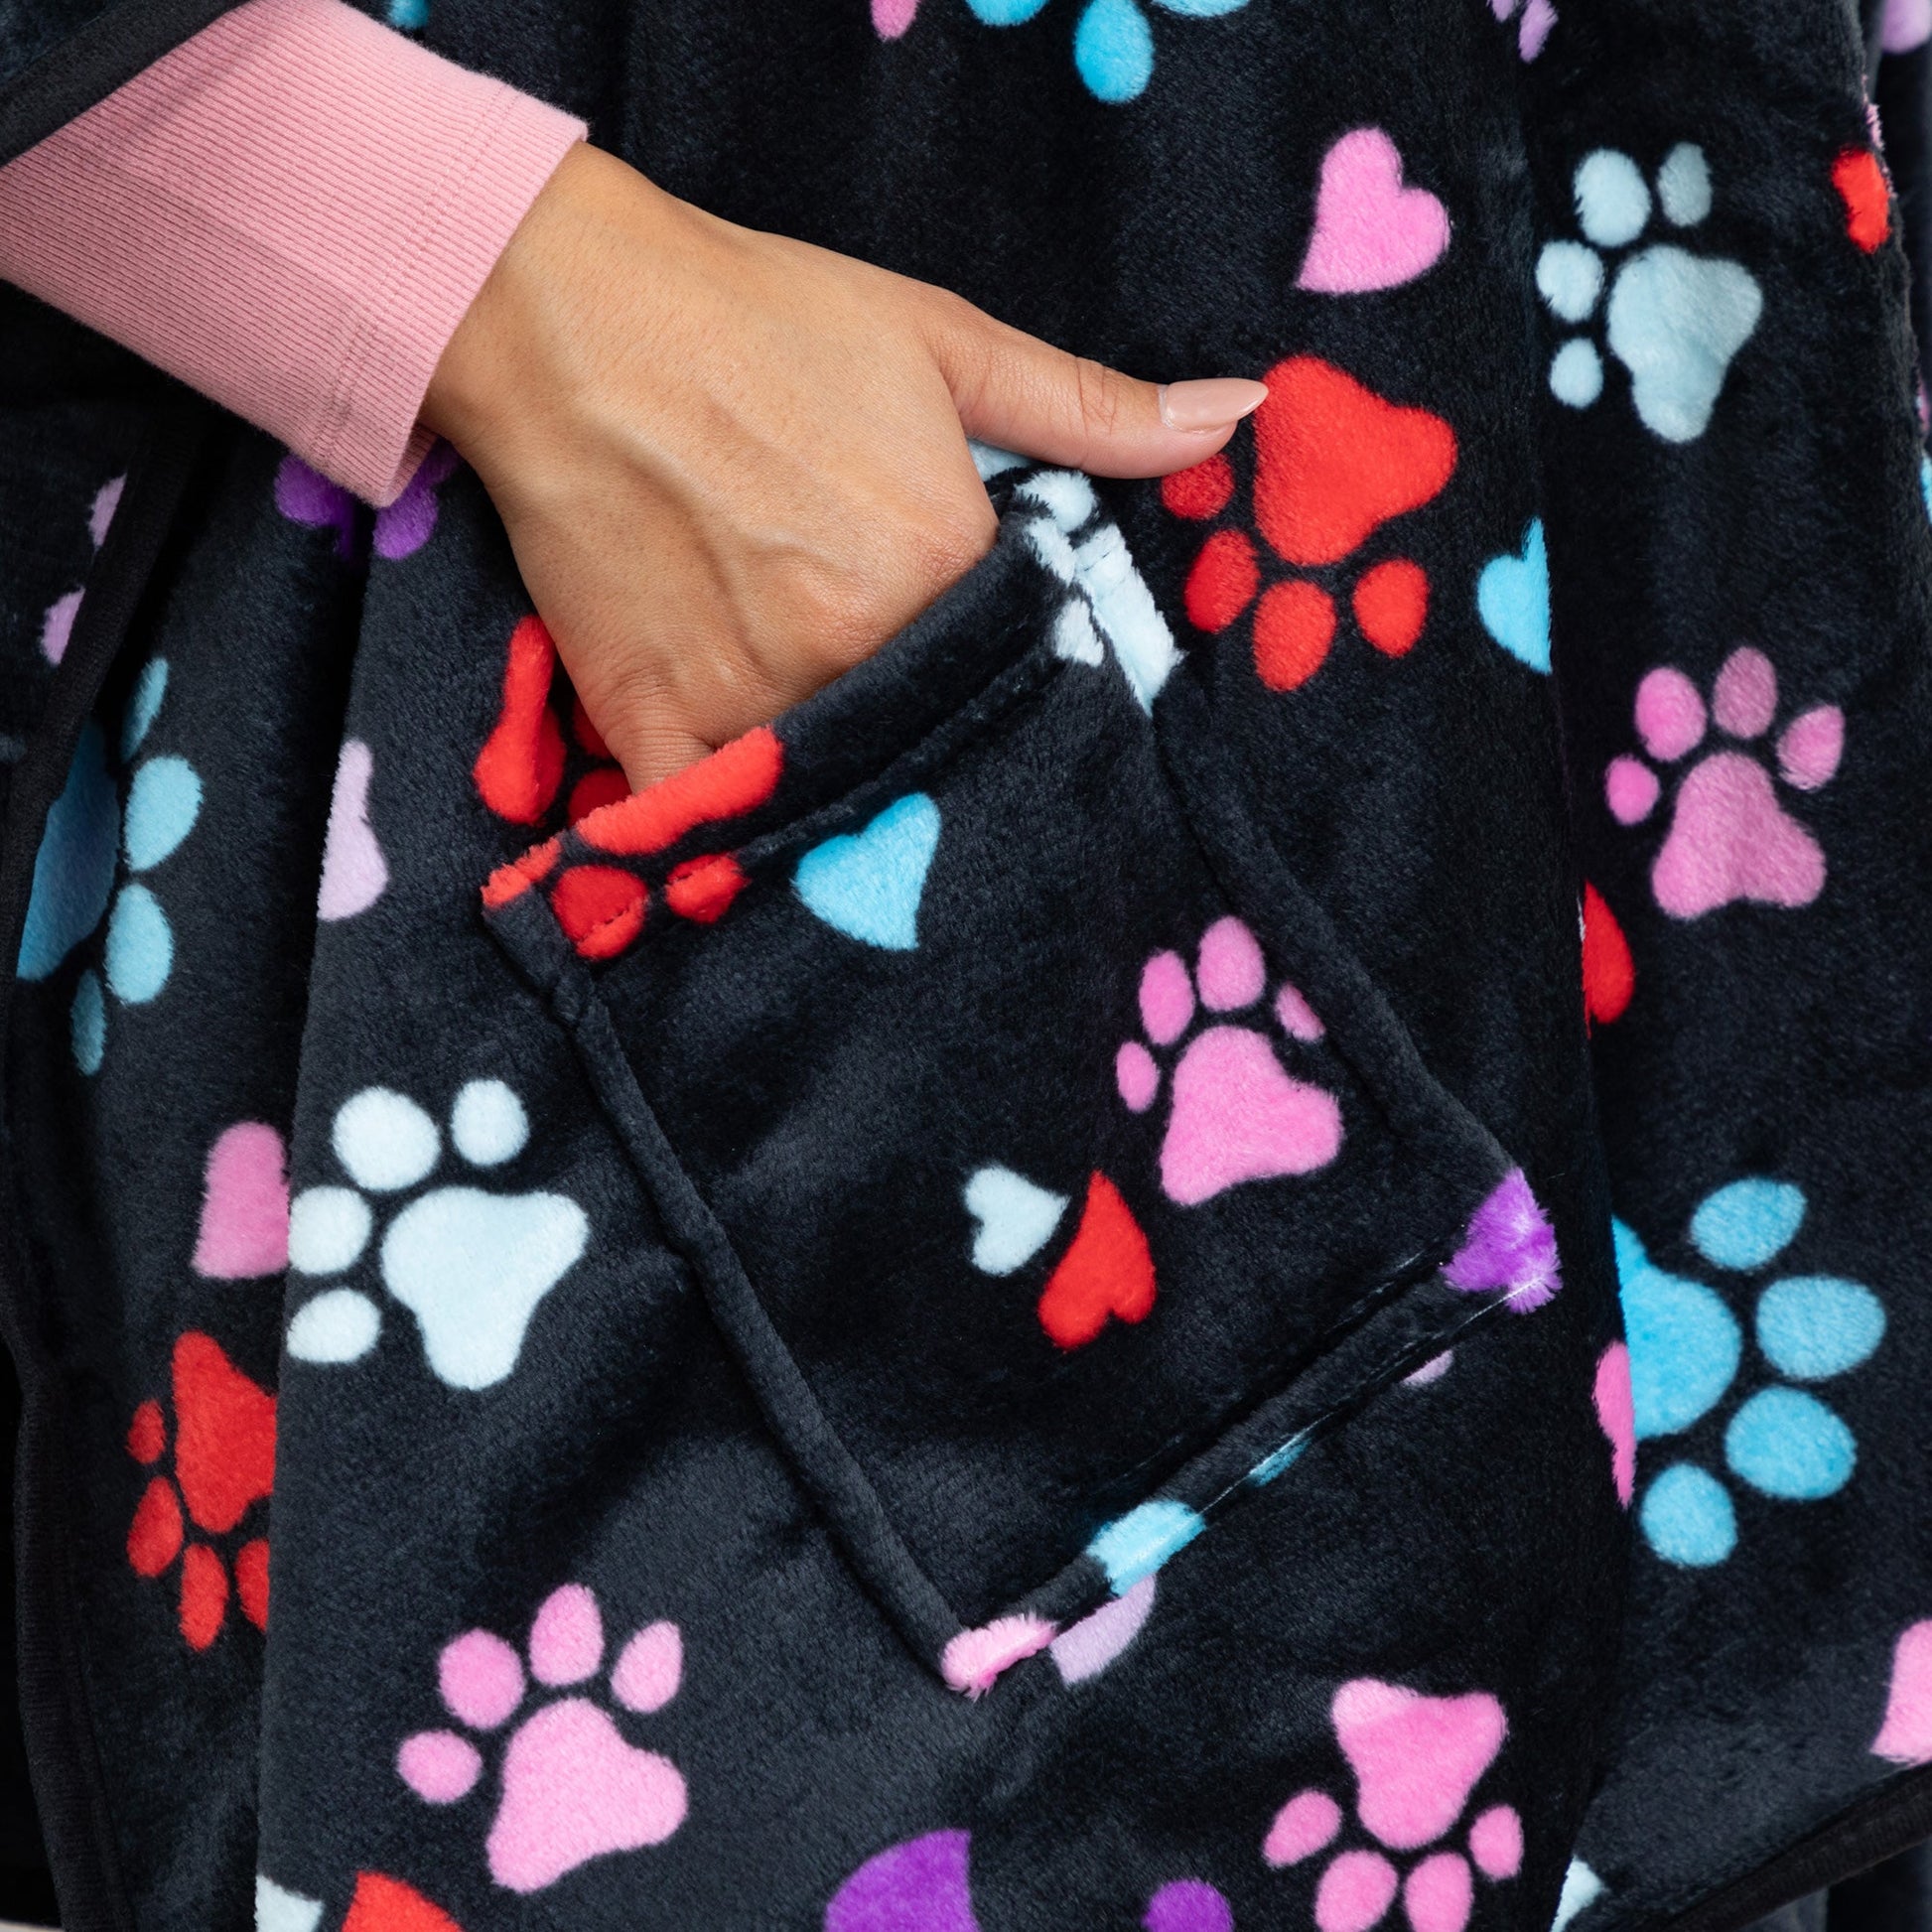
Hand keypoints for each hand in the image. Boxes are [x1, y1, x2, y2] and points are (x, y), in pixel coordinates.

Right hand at [423, 142, 1264, 787]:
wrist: (563, 317)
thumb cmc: (758, 319)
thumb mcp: (943, 341)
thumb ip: (1093, 407)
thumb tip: (1241, 418)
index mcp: (943, 564)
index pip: (1023, 668)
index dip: (1018, 673)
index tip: (1000, 669)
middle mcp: (857, 648)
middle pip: (935, 737)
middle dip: (942, 736)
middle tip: (920, 713)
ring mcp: (752, 698)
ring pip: (838, 786)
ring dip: (854, 783)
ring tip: (844, 756)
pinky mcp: (655, 727)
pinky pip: (711, 822)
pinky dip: (735, 828)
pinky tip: (758, 814)